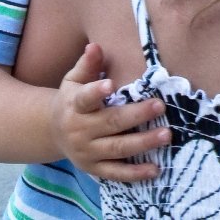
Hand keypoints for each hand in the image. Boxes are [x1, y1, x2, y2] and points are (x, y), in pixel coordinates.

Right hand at [51, 43, 170, 179]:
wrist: (53, 132)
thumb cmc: (71, 98)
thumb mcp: (74, 79)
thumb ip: (87, 64)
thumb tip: (95, 46)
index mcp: (74, 105)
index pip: (85, 98)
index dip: (96, 92)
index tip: (110, 84)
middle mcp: (79, 130)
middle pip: (110, 123)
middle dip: (137, 115)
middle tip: (160, 106)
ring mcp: (87, 152)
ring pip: (117, 149)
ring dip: (143, 143)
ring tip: (166, 135)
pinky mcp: (94, 169)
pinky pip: (116, 173)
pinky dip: (135, 173)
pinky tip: (155, 169)